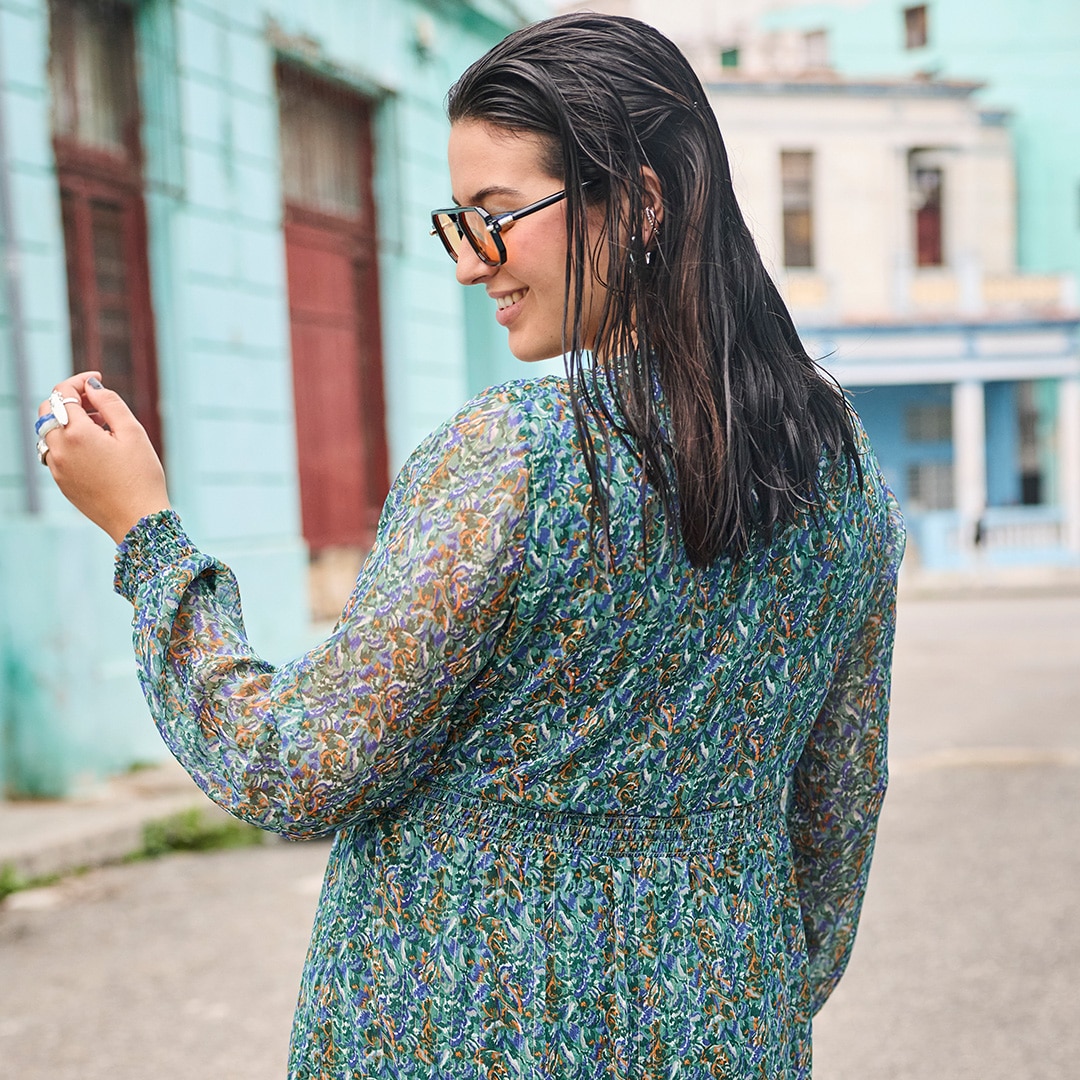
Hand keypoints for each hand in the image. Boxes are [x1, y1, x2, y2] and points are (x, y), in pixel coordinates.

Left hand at [37, 371, 169, 543]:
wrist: (137, 520)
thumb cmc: (141, 477)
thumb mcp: (133, 434)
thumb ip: (110, 403)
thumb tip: (92, 387)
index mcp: (77, 434)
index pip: (64, 393)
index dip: (79, 381)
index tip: (98, 380)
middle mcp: (59, 449)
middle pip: (47, 409)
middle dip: (69, 399)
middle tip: (97, 404)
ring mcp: (56, 467)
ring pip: (48, 431)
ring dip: (67, 421)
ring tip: (100, 427)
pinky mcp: (61, 482)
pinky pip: (55, 451)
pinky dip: (68, 441)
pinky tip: (96, 449)